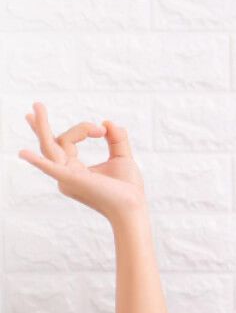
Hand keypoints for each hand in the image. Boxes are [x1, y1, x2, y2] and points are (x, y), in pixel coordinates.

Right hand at [17, 101, 146, 221]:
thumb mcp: (122, 157)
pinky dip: (38, 161)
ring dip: (42, 128)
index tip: (102, 129)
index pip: (67, 141)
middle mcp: (65, 173)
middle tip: (37, 105)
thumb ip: (116, 139)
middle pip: (56, 142)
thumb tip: (107, 122)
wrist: (134, 207)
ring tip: (36, 109)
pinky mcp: (73, 180)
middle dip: (44, 125)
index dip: (84, 129)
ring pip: (50, 148)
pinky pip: (52, 169)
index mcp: (73, 168)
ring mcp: (66, 177)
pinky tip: (24, 153)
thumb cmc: (127, 188)